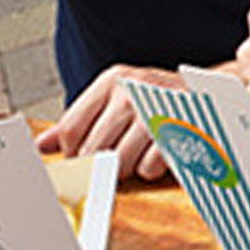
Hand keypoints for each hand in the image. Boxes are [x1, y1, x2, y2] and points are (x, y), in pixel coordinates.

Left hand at [35, 66, 176, 180]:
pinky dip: (150, 168)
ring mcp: (155, 112)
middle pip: (92, 150)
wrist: (208, 94)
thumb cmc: (155, 99)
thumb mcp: (116, 98)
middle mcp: (132, 92)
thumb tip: (42, 144)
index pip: (70, 129)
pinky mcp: (177, 132)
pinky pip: (148, 168)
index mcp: (111, 81)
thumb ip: (80, 120)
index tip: (83, 157)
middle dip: (101, 162)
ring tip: (138, 153)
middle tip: (116, 155)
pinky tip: (157, 152)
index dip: (72, 152)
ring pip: (119, 162)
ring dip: (126, 167)